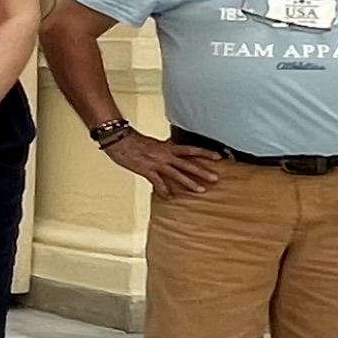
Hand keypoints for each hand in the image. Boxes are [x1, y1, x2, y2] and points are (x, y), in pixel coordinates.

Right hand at [107, 131, 222, 197]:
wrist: (118, 140)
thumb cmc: (133, 140)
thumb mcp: (153, 144)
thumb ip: (163, 150)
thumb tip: (171, 153)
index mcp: (167, 147)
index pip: (190, 149)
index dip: (205, 153)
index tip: (218, 157)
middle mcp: (165, 155)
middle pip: (188, 164)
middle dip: (202, 171)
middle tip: (215, 178)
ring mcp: (157, 163)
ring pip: (177, 174)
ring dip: (189, 182)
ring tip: (200, 190)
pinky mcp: (147, 170)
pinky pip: (158, 182)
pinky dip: (164, 191)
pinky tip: (169, 198)